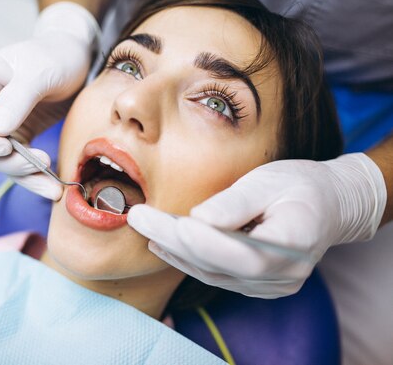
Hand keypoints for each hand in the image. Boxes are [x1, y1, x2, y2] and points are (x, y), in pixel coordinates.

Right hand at [0, 2, 99, 199]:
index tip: (4, 146)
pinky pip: (17, 163)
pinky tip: (51, 187)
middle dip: (4, 161)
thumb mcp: (41, 71)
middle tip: (37, 163)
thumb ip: (18, 98)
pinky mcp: (18, 136)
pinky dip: (33, 178)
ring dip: (21, 175)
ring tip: (51, 184)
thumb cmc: (56, 55)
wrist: (78, 59)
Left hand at [127, 153, 386, 297]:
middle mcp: (282, 275)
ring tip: (142, 226)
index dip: (202, 241)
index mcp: (294, 244)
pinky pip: (214, 275)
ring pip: (211, 273)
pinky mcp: (255, 285)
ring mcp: (269, 285)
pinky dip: (186, 259)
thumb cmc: (299, 185)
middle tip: (137, 217)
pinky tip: (162, 243)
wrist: (327, 205)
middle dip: (172, 240)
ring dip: (173, 251)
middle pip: (218, 264)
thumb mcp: (271, 180)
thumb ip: (235, 202)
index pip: (241, 252)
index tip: (166, 222)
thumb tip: (196, 218)